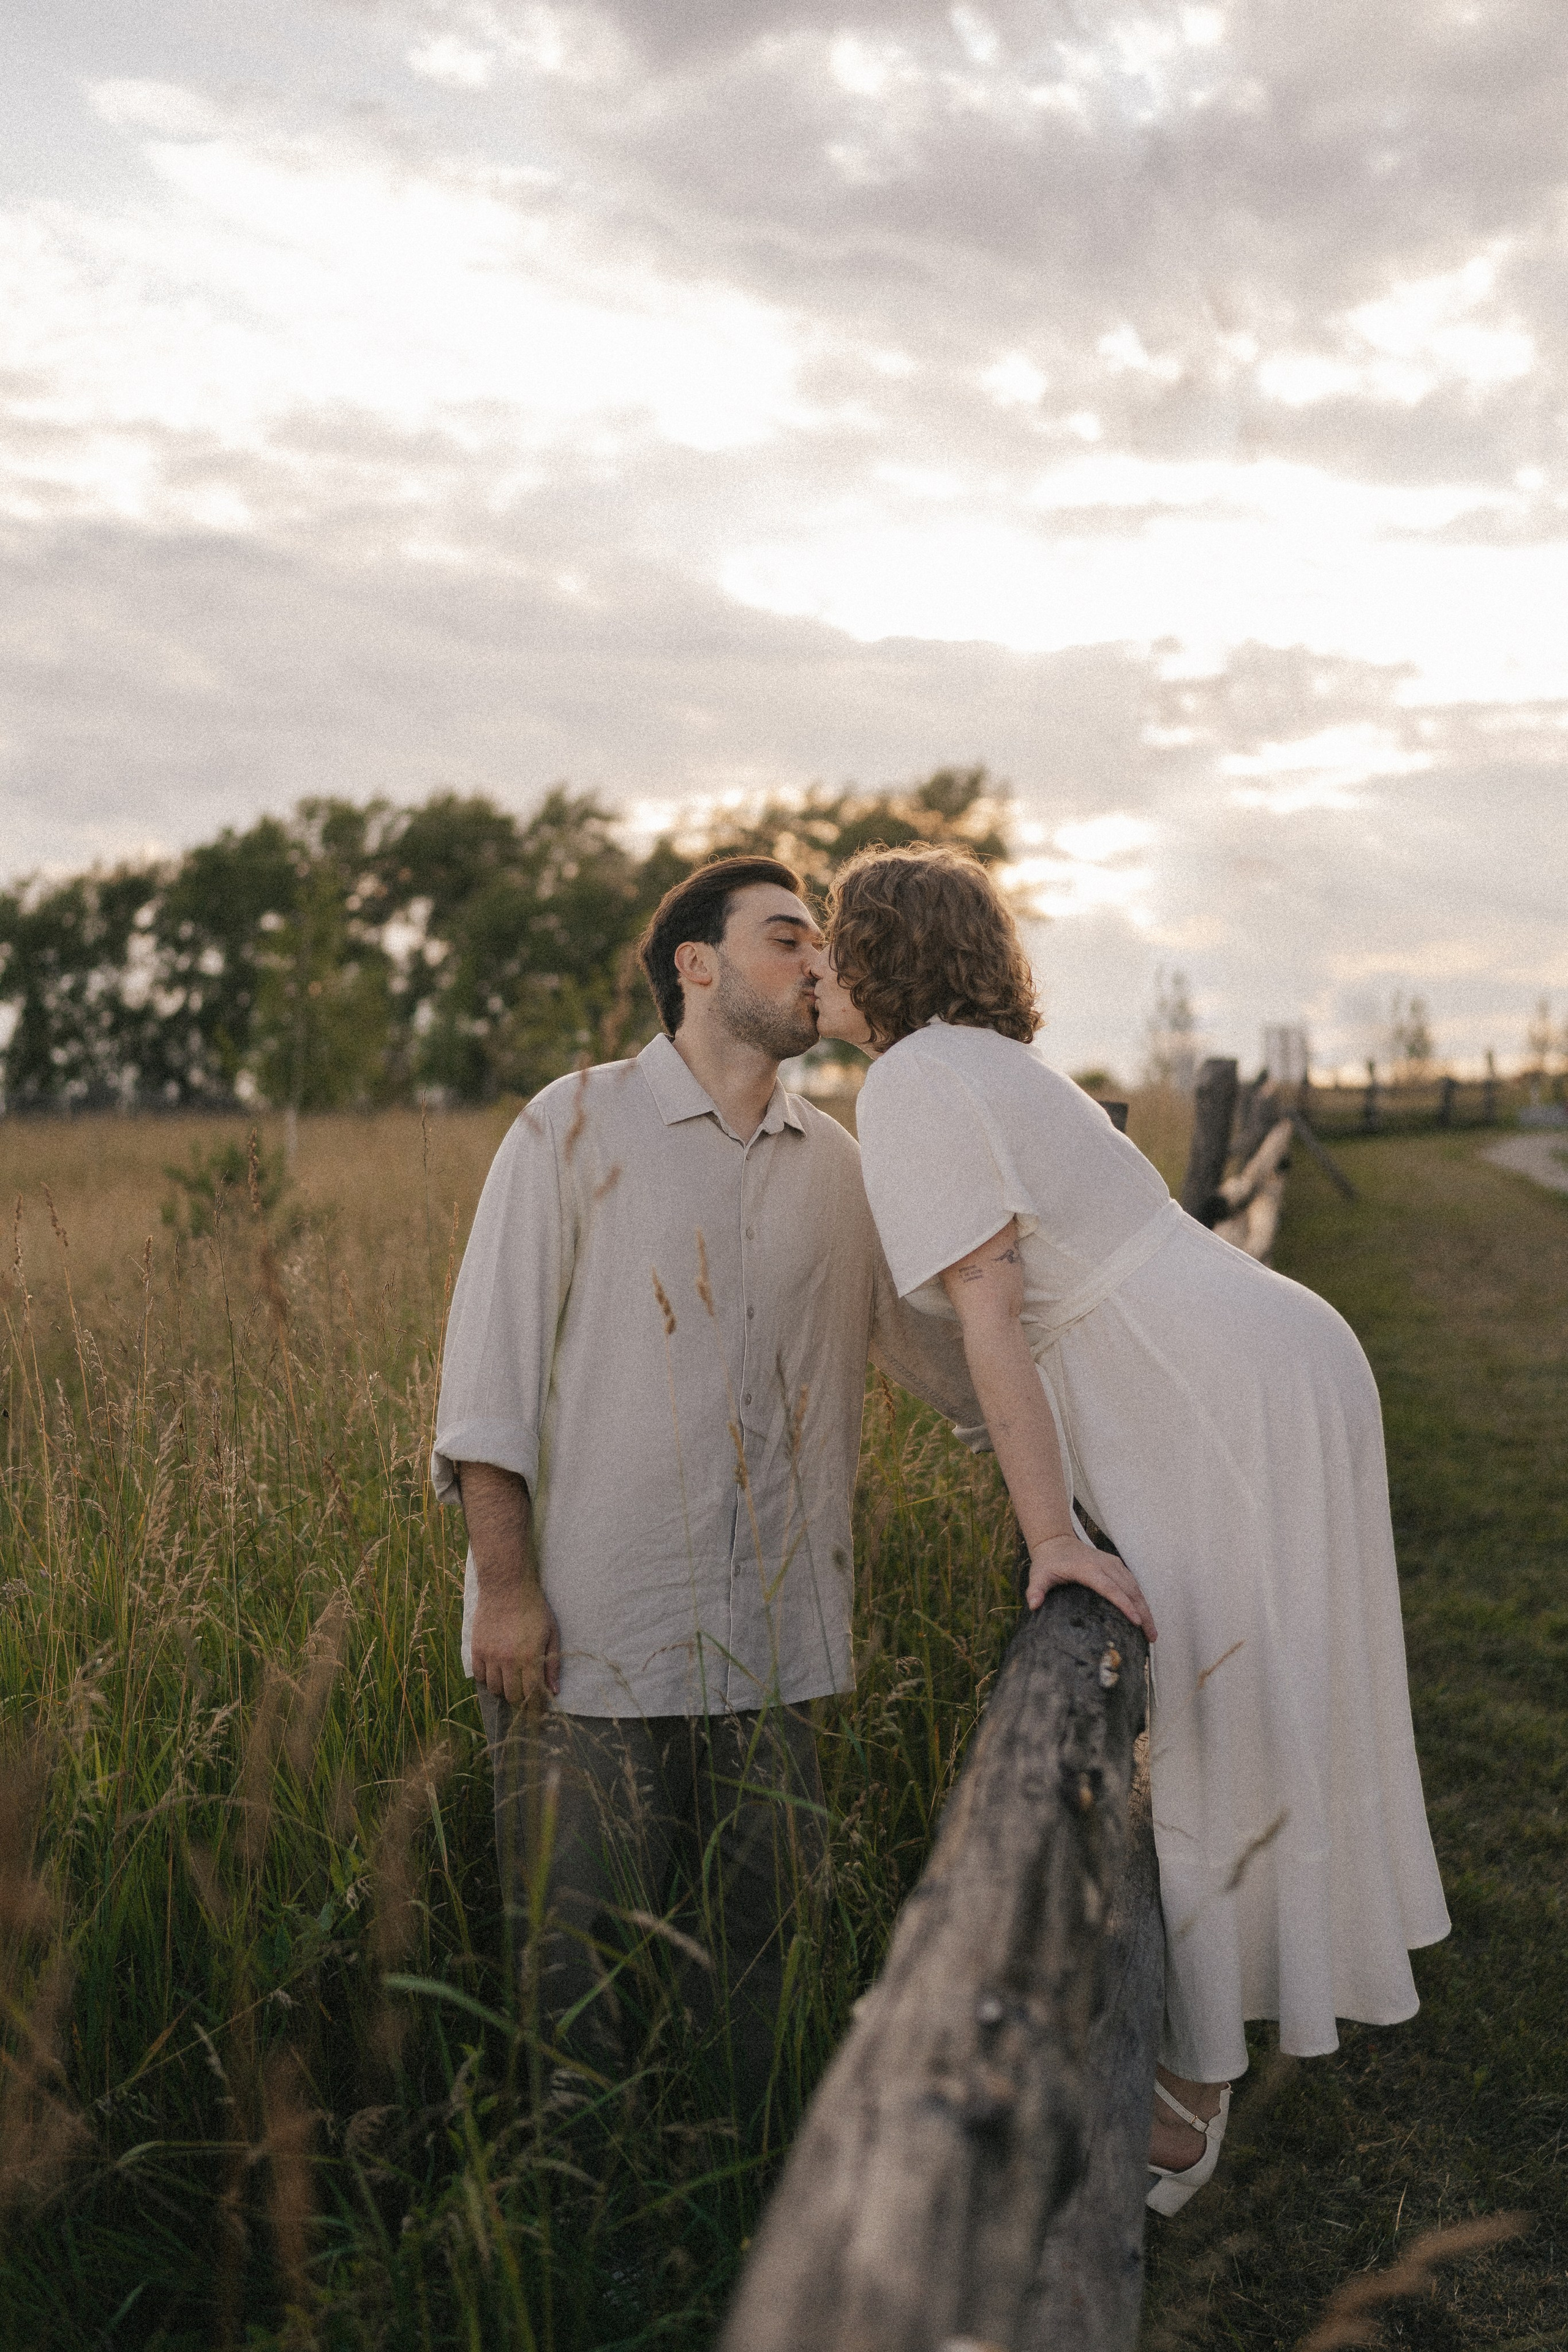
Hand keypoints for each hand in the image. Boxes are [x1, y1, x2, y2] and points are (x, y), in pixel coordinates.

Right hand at [470, 1572, 560, 1703]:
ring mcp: (490, 1655)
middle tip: (525, 1696)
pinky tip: (495, 1673)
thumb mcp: (551, 1633)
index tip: (539, 1709)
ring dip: (504, 1690)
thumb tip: (554, 1690)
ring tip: (510, 1682)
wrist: (506, 1586)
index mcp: (530, 1656)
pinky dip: (487, 1679)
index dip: (536, 1705)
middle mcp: (509, 1660)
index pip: (533, 1693)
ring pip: (494, 1689)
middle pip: (512, 1696)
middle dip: (521, 1700)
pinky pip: (479, 1676)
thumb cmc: (534, 1608)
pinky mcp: (477, 1649)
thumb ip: (552, 1663)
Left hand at [1026, 1531, 1157, 1642]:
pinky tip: (1145, 1616)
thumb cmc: (1048, 1562)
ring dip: (1146, 1608)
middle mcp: (1105, 1565)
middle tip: (1151, 1637)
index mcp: (1088, 1568)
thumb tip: (1033, 1604)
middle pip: (1129, 1590)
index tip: (1136, 1621)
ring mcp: (1113, 1564)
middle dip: (1143, 1613)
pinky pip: (1133, 1583)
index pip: (1110, 1588)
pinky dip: (1141, 1600)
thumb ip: (1035, 1589)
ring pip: (1135, 1587)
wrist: (1056, 1541)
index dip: (1124, 1604)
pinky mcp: (1117, 1565)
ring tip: (1152, 1632)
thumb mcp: (1038, 1575)